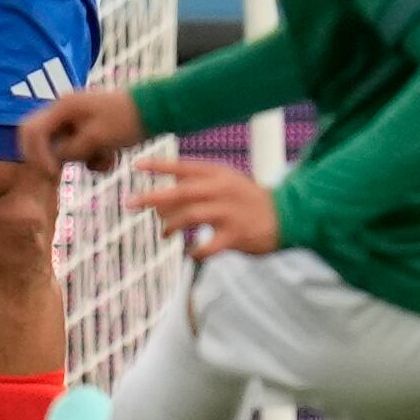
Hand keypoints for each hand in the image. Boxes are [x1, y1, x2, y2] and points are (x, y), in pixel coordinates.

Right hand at [22, 86, 146, 173]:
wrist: (158, 109)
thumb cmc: (128, 120)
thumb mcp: (97, 139)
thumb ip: (71, 150)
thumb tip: (57, 160)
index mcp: (63, 107)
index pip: (33, 131)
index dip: (37, 155)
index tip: (54, 173)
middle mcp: (65, 110)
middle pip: (39, 137)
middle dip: (50, 158)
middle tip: (62, 174)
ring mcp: (76, 118)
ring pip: (61, 145)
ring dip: (78, 158)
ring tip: (104, 161)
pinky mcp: (88, 127)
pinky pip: (78, 146)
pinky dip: (91, 157)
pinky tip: (110, 158)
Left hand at [128, 158, 280, 259]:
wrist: (289, 216)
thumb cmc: (248, 200)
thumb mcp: (226, 182)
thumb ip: (195, 186)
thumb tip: (161, 197)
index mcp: (218, 174)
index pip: (183, 167)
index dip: (159, 165)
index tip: (136, 165)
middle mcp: (222, 190)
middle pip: (180, 192)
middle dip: (151, 197)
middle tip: (130, 203)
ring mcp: (229, 212)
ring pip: (189, 216)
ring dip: (170, 226)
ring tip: (164, 233)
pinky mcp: (236, 235)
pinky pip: (206, 246)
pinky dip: (194, 252)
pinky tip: (191, 253)